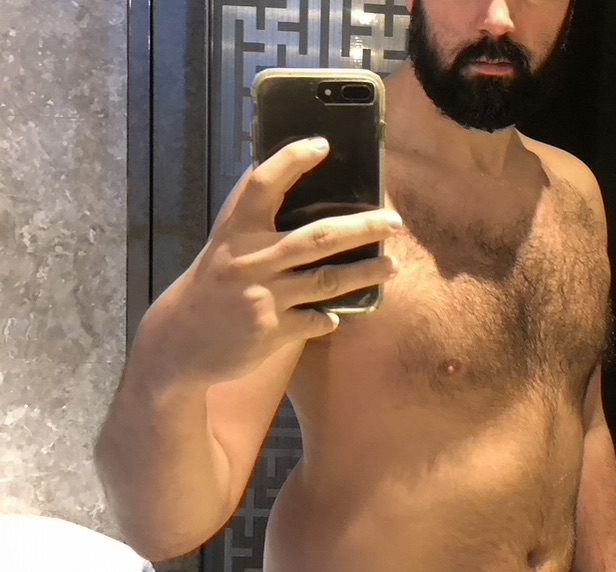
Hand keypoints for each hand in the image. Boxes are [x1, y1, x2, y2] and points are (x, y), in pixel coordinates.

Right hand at [145, 137, 400, 384]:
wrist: (180, 341)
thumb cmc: (210, 287)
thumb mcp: (222, 246)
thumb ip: (249, 217)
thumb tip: (275, 171)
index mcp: (235, 231)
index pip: (262, 184)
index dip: (291, 160)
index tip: (322, 145)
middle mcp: (250, 260)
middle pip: (317, 238)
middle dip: (362, 228)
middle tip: (394, 222)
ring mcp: (263, 298)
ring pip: (327, 281)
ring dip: (365, 273)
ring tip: (392, 266)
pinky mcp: (272, 331)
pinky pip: (316, 321)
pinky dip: (330, 318)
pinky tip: (338, 315)